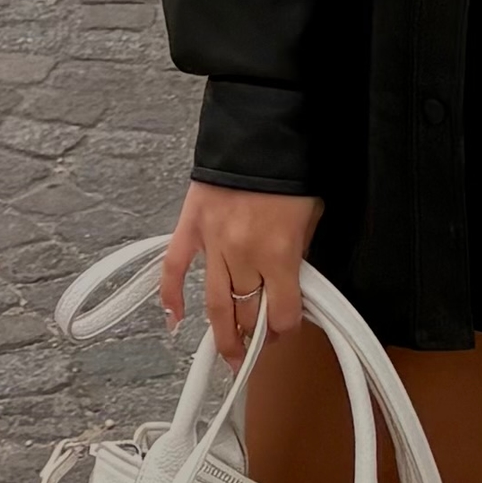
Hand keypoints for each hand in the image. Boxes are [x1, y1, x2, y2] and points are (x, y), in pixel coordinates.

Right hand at [159, 181, 324, 361]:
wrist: (259, 127)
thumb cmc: (290, 168)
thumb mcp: (311, 214)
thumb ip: (299, 253)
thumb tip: (292, 282)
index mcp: (279, 253)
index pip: (283, 314)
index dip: (286, 330)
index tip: (285, 332)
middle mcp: (244, 255)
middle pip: (248, 315)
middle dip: (255, 336)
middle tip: (256, 348)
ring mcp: (213, 242)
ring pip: (215, 303)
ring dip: (221, 335)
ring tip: (227, 355)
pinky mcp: (191, 226)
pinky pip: (174, 268)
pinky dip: (170, 296)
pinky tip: (174, 319)